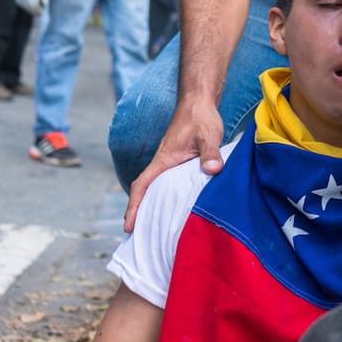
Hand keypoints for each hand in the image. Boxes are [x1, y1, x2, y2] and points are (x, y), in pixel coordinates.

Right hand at [124, 98, 224, 232]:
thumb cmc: (201, 117)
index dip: (134, 206)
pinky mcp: (179, 162)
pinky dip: (167, 198)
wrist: (199, 102)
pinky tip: (176, 210)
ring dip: (153, 207)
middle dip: (140, 214)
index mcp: (164, 159)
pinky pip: (168, 184)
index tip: (128, 226)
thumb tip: (213, 170)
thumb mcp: (208, 135)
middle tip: (139, 239)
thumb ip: (210, 153)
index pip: (142, 185)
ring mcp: (170, 163)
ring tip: (156, 232)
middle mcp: (163, 164)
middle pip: (145, 192)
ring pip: (156, 189)